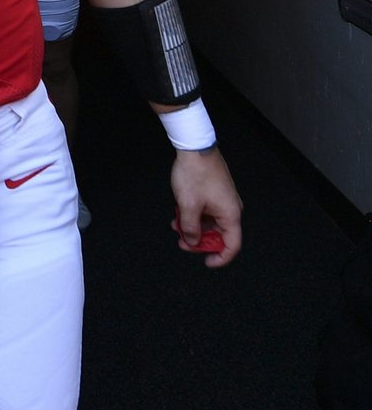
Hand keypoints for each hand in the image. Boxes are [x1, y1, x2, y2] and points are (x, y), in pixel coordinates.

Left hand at [170, 146, 242, 267]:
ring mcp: (223, 200)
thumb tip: (192, 241)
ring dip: (194, 227)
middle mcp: (231, 208)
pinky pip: (207, 211)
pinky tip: (180, 214)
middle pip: (219, 235)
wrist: (195, 147)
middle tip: (182, 241)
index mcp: (230, 214)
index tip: (206, 262)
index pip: (232, 246)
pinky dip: (194, 215)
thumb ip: (190, 228)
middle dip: (200, 241)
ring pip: (211, 223)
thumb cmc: (195, 173)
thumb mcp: (188, 206)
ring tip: (176, 225)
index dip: (220, 258)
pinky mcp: (216, 192)